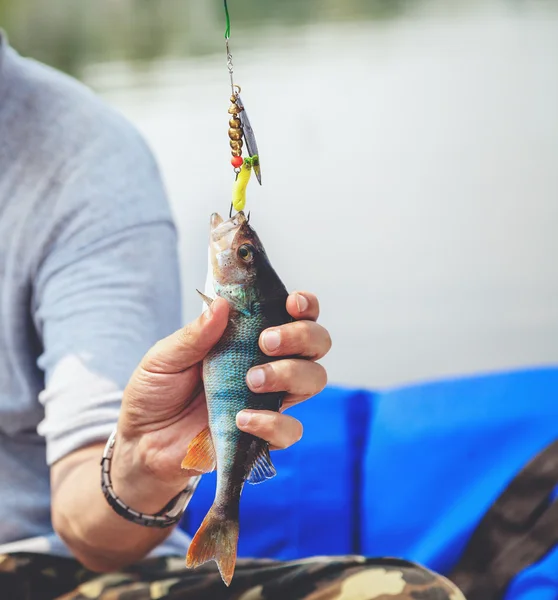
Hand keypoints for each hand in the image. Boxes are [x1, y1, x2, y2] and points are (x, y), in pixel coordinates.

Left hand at [112, 292, 330, 511]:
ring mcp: (269, 399)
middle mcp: (269, 364)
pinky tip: (243, 419)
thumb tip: (221, 305)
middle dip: (301, 336)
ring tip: (251, 380)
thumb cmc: (157, 391)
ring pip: (313, 380)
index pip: (295, 315)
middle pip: (316, 343)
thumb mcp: (165, 357)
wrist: (143, 440)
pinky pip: (290, 429)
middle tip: (266, 342)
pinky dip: (273, 422)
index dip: (305, 306)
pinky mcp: (263, 433)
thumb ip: (194, 334)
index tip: (292, 304)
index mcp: (249, 337)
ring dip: (290, 374)